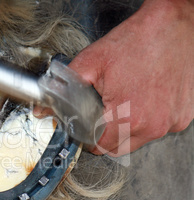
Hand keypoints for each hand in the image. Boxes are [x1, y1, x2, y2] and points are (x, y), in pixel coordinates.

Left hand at [36, 0, 192, 155]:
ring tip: (124, 103)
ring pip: (140, 140)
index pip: (101, 147)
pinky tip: (143, 100)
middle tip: (102, 118)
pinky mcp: (183, 116)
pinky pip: (159, 128)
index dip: (89, 139)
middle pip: (120, 148)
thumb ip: (64, 86)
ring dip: (128, 130)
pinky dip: (148, 120)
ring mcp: (171, 122)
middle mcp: (152, 125)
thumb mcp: (92, 62)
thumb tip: (44, 104)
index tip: (87, 130)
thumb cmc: (138, 41)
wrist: (175, 25)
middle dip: (106, 138)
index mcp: (127, 117)